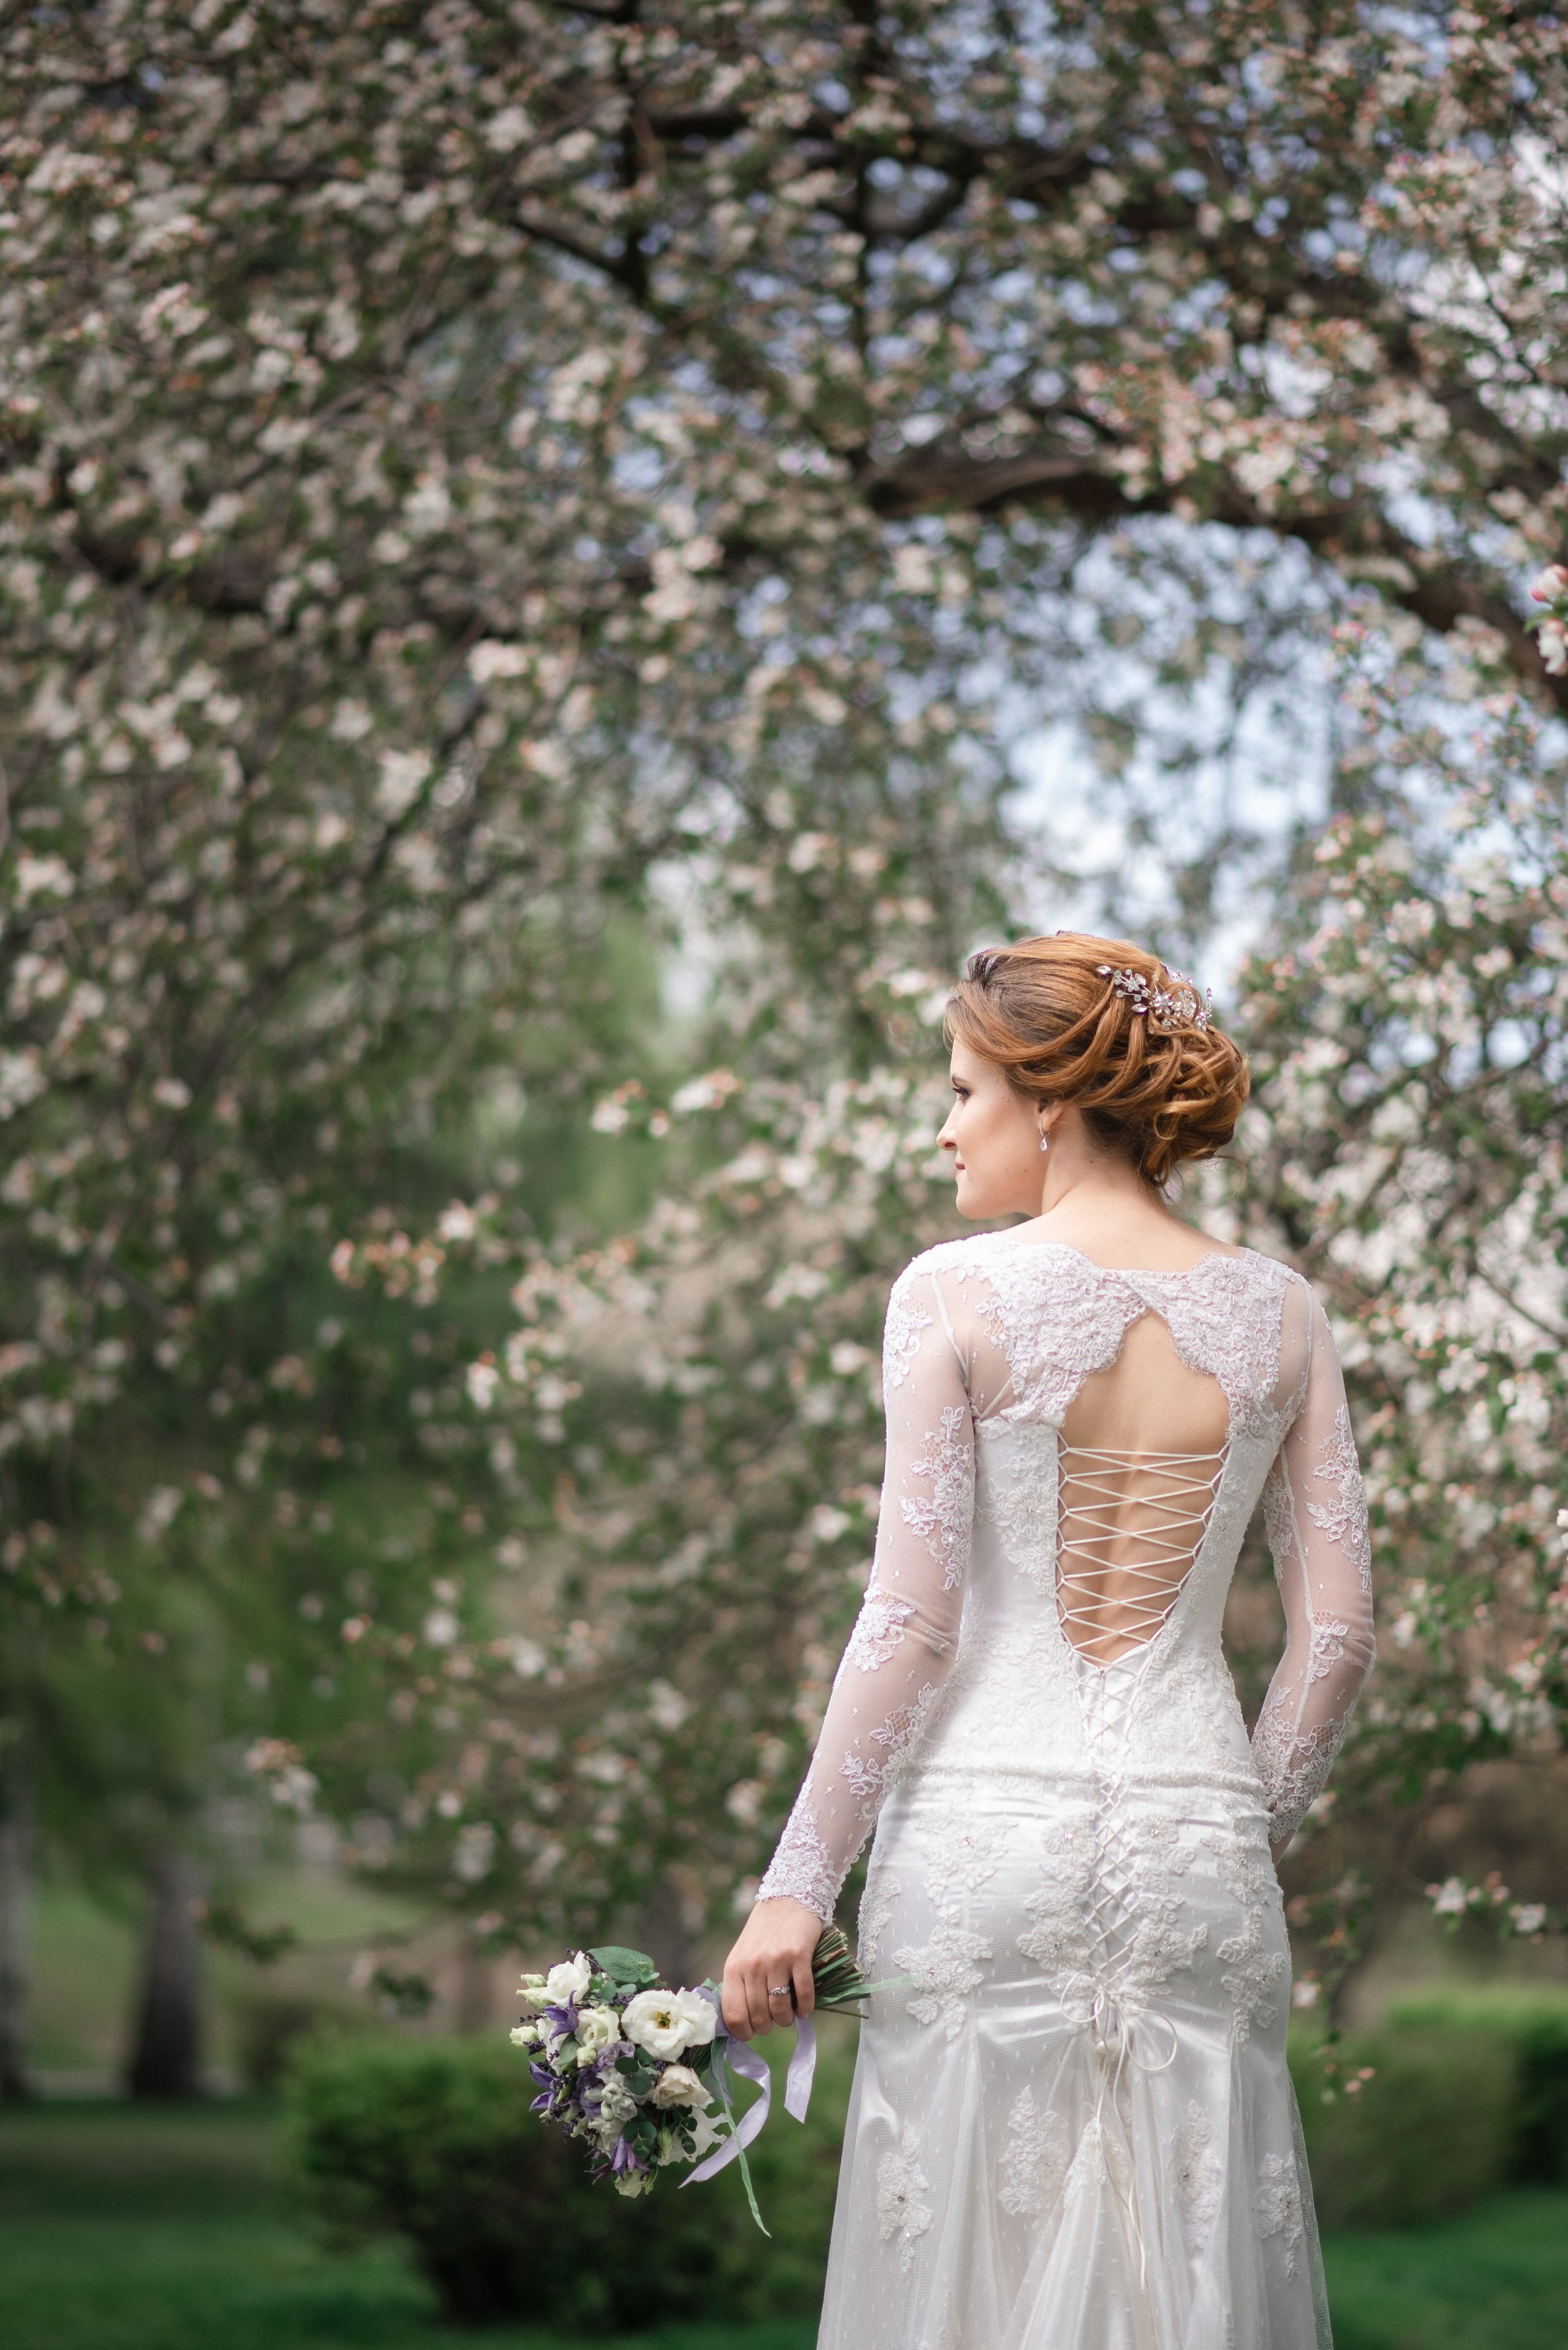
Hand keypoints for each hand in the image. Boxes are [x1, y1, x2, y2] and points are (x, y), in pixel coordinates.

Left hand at [721, 1895, 821, 2039]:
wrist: (787, 1897)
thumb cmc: (763, 1931)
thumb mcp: (743, 1955)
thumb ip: (740, 1984)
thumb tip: (742, 2022)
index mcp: (734, 1967)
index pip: (733, 2015)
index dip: (744, 2032)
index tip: (752, 2034)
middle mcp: (753, 1966)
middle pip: (759, 2017)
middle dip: (768, 2027)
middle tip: (774, 2021)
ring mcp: (776, 1961)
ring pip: (780, 2010)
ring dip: (787, 2019)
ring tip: (789, 2014)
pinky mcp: (799, 1956)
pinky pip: (804, 1995)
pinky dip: (805, 2008)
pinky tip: (804, 2008)